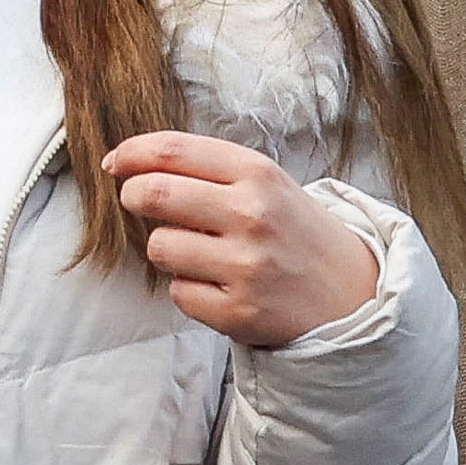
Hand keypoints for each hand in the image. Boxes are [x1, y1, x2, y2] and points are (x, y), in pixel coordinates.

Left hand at [106, 131, 381, 348]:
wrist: (351, 295)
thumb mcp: (267, 183)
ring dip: (165, 248)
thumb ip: (208, 170)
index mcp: (258, 174)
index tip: (114, 161)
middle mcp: (252, 216)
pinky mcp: (238, 313)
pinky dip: (187, 289)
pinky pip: (178, 293)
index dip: (133, 153)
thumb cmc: (294, 232)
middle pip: (155, 195)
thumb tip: (132, 165)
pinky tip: (216, 284)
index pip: (175, 151)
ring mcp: (245, 267)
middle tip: (137, 200)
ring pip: (160, 247)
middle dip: (133, 196)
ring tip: (197, 251)